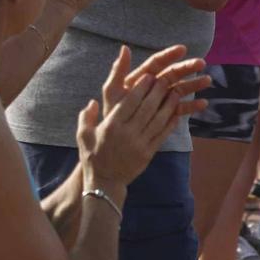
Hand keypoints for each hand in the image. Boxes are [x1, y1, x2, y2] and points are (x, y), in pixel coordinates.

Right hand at [78, 46, 209, 186]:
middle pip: (146, 108)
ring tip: (175, 92)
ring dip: (168, 104)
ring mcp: (140, 143)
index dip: (140, 88)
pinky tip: (176, 112)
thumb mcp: (82, 136)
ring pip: (158, 119)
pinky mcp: (149, 152)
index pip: (128, 103)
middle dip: (157, 92)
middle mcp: (126, 133)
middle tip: (165, 79)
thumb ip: (86, 117)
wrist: (104, 182)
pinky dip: (171, 121)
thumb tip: (92, 101)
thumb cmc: (92, 157)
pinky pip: (163, 134)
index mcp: (110, 127)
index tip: (148, 77)